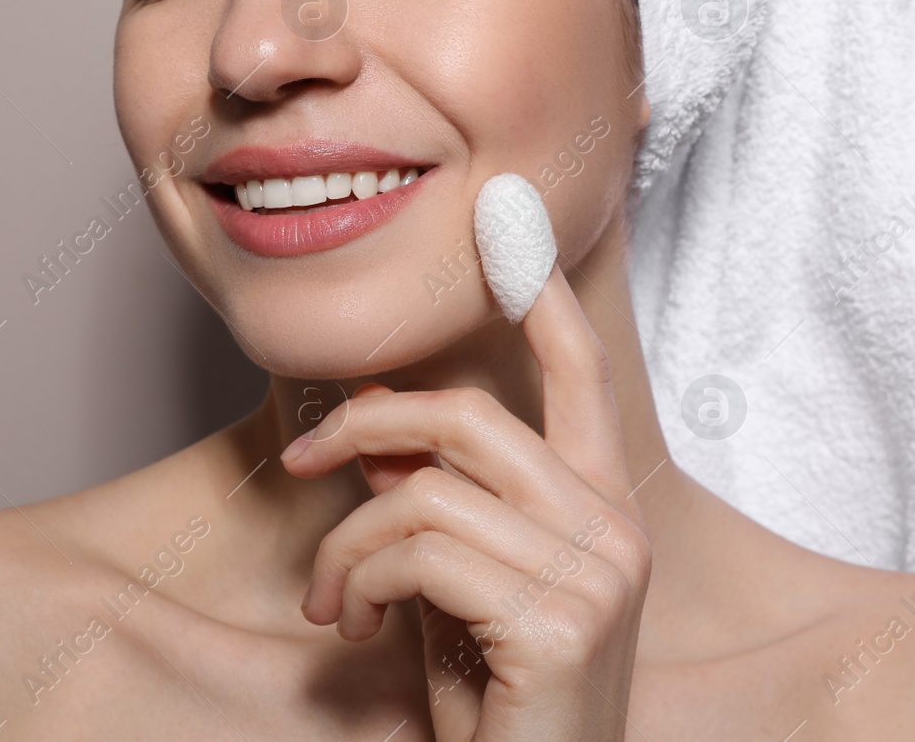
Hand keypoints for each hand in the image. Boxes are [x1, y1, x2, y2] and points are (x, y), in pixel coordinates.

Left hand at [279, 266, 651, 741]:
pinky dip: (355, 581)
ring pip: (422, 490)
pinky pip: (414, 549)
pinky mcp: (559, 620)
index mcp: (596, 507)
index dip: (539, 297)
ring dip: (347, 547)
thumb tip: (380, 434)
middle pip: (465, 416)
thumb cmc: (488, 696)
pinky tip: (353, 627)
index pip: (577, 377)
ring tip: (334, 600)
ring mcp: (596, 573)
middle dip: (365, 424)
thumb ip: (433, 500)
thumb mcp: (451, 580)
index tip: (506, 221)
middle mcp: (613, 528)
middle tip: (302, 462)